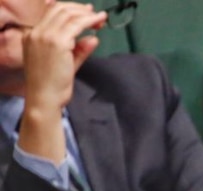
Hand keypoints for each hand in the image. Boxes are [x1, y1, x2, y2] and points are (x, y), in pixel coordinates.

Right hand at [18, 2, 106, 163]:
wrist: (44, 99)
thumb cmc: (52, 86)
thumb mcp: (66, 63)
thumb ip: (79, 50)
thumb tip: (93, 38)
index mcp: (31, 35)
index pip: (51, 13)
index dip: (72, 10)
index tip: (88, 13)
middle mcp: (36, 32)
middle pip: (60, 9)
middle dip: (81, 10)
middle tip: (97, 15)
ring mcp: (45, 36)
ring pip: (69, 14)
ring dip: (87, 14)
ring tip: (101, 19)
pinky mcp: (57, 42)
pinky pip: (76, 24)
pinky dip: (89, 21)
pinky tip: (98, 23)